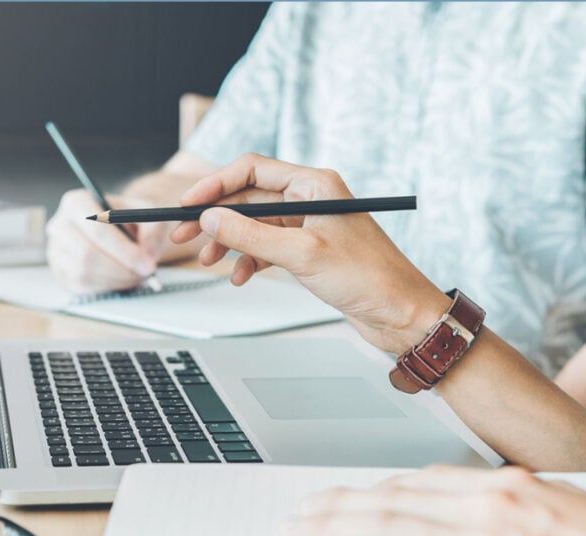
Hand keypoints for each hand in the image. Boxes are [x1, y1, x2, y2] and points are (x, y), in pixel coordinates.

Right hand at [46, 190, 169, 292]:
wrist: (119, 226)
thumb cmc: (131, 218)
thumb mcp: (148, 214)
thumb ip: (153, 231)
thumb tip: (148, 255)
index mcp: (77, 202)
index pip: (97, 229)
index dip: (124, 250)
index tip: (148, 264)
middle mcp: (59, 225)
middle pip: (87, 254)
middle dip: (121, 269)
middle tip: (145, 274)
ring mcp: (56, 250)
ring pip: (83, 274)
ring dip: (116, 280)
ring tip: (137, 275)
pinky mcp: (60, 272)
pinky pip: (82, 287)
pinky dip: (107, 287)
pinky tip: (123, 279)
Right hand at [169, 154, 449, 353]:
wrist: (402, 315)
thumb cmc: (370, 279)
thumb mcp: (302, 255)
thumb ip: (252, 234)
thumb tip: (211, 219)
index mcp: (315, 185)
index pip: (252, 170)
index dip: (215, 185)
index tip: (187, 204)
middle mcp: (312, 199)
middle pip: (249, 198)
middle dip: (216, 217)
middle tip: (183, 234)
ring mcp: (310, 225)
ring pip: (255, 225)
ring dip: (230, 241)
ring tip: (209, 261)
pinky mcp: (310, 251)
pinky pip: (268, 247)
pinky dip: (250, 260)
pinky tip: (241, 277)